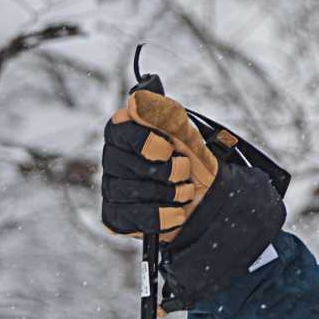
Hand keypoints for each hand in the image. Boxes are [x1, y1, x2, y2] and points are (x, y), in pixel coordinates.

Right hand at [101, 89, 218, 241]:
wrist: (207, 196)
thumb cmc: (190, 158)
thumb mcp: (185, 130)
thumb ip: (164, 113)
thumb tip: (136, 101)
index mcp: (123, 131)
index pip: (123, 130)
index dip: (150, 142)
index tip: (170, 148)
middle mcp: (111, 159)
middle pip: (138, 166)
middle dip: (173, 171)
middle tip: (184, 171)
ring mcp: (112, 189)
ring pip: (139, 193)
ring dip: (174, 194)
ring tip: (184, 191)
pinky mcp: (117, 216)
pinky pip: (139, 217)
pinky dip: (167, 215)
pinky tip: (177, 211)